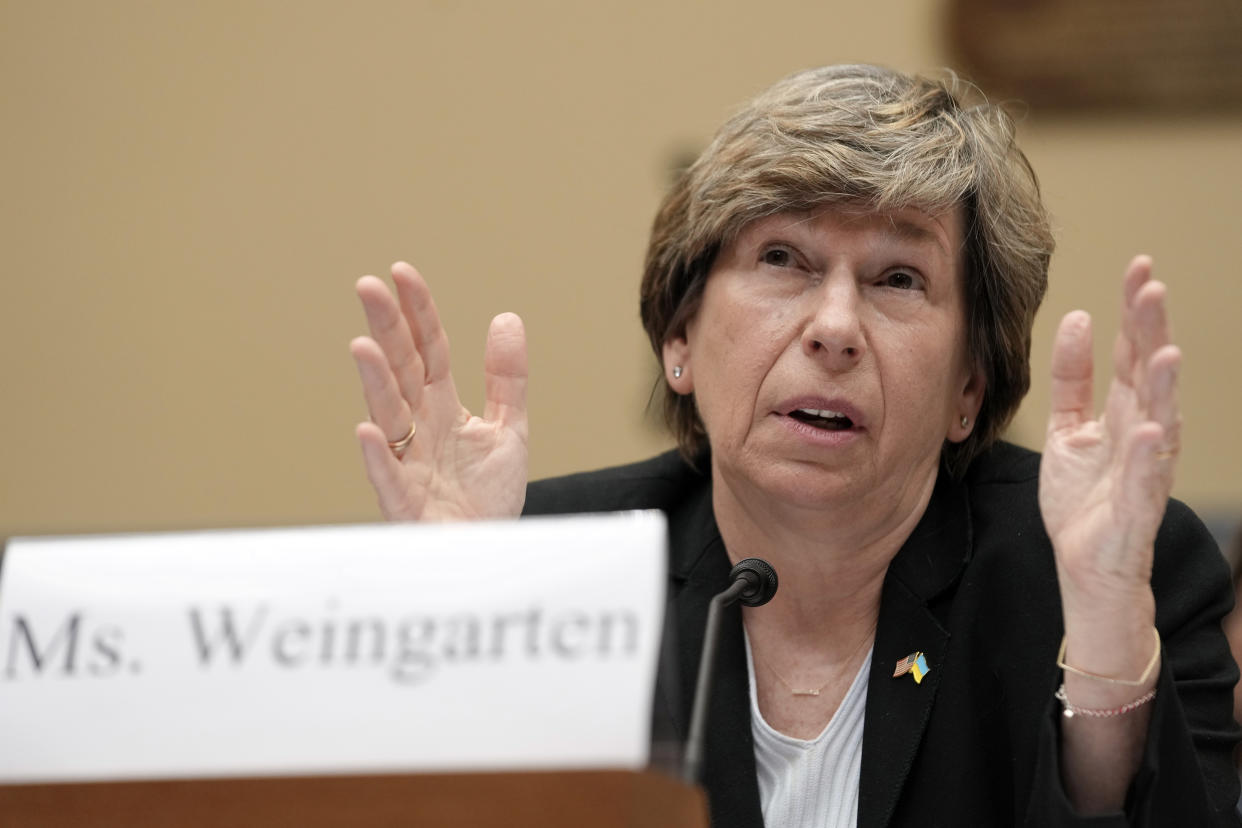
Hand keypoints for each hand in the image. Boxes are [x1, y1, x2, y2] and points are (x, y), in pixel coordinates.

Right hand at [350, 262, 528, 520]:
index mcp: (443, 407)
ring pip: (388, 416)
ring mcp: (408, 464)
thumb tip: (507, 317)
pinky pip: (387, 478)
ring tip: (364, 345)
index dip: (418, 313)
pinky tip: (368, 430)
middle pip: (401, 372)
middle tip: (367, 286)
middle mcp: (420, 429)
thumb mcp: (509, 430)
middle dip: (386, 330)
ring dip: (375, 383)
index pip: (430, 351)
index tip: (402, 272)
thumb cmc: (488, 497)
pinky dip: (378, 456)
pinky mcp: (405, 504)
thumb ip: (508, 378)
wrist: (488, 555)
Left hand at [1040, 256, 1179, 811]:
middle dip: (1151, 331)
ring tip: (1164, 349)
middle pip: (1150, 375)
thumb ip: (1071, 379)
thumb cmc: (1083, 501)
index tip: (1137, 266)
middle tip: (1151, 284)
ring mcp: (1143, 471)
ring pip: (1160, 420)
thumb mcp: (1068, 430)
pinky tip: (1152, 430)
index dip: (1135, 312)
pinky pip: (1145, 480)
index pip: (1133, 352)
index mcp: (1123, 413)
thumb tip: (1074, 320)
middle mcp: (1141, 435)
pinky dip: (1150, 456)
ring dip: (1163, 386)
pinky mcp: (1135, 510)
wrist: (1086, 569)